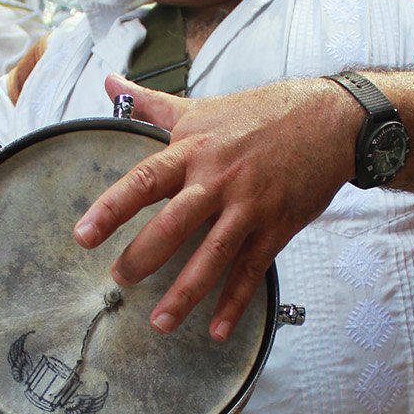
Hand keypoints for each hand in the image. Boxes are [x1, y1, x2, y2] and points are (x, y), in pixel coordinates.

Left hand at [73, 74, 355, 339]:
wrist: (330, 119)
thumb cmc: (260, 113)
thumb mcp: (201, 108)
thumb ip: (150, 104)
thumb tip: (107, 82)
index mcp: (193, 150)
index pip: (145, 180)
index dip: (112, 208)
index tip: (83, 235)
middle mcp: (219, 179)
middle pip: (175, 224)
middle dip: (144, 256)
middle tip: (119, 280)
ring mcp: (249, 206)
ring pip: (212, 255)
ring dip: (185, 292)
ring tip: (159, 322)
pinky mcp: (276, 227)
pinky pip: (250, 270)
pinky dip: (234, 303)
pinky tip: (216, 331)